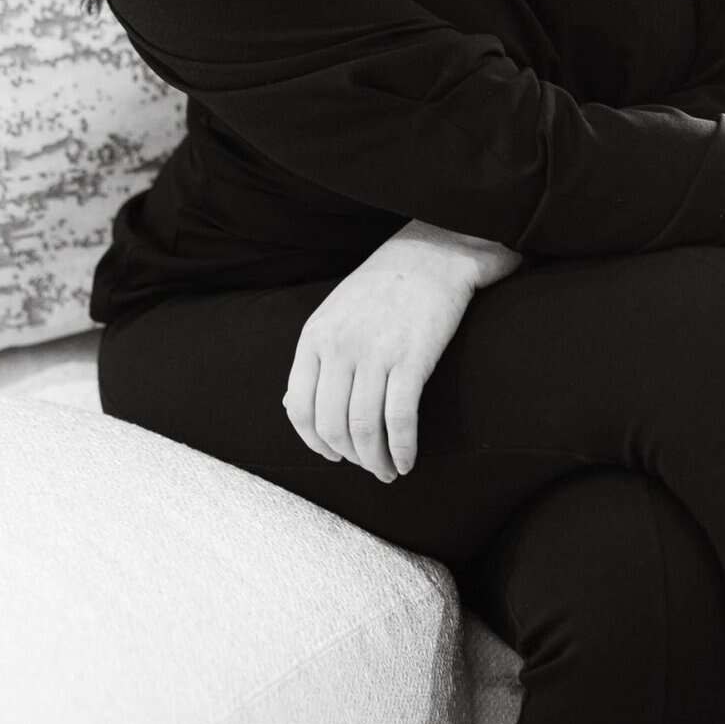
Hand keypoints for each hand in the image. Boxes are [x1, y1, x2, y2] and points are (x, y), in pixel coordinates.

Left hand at [281, 242, 477, 482]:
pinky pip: (400, 420)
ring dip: (376, 462)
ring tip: (389, 470)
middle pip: (333, 426)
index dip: (316, 443)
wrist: (433, 252)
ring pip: (365, 429)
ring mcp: (375, 352)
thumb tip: (291, 406)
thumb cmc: (383, 285)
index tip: (335, 455)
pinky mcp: (412, 358)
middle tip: (369, 468)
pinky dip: (402, 449)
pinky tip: (408, 459)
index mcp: (315, 336)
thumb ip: (313, 357)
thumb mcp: (333, 313)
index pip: (300, 409)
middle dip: (350, 458)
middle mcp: (340, 347)